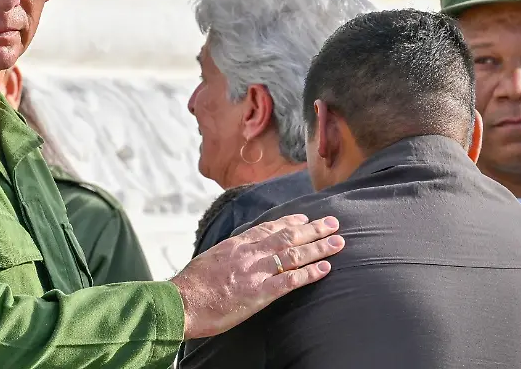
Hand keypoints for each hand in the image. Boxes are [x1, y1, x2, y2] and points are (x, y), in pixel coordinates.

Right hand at [170, 214, 342, 339]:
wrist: (181, 301)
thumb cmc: (191, 285)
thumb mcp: (210, 259)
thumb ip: (228, 253)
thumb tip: (237, 251)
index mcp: (236, 244)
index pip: (268, 228)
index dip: (290, 222)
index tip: (305, 218)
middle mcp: (249, 253)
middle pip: (288, 237)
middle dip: (313, 229)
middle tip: (333, 223)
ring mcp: (256, 272)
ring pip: (294, 254)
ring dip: (319, 247)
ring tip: (338, 243)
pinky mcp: (259, 293)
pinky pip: (291, 280)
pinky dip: (310, 273)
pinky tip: (326, 268)